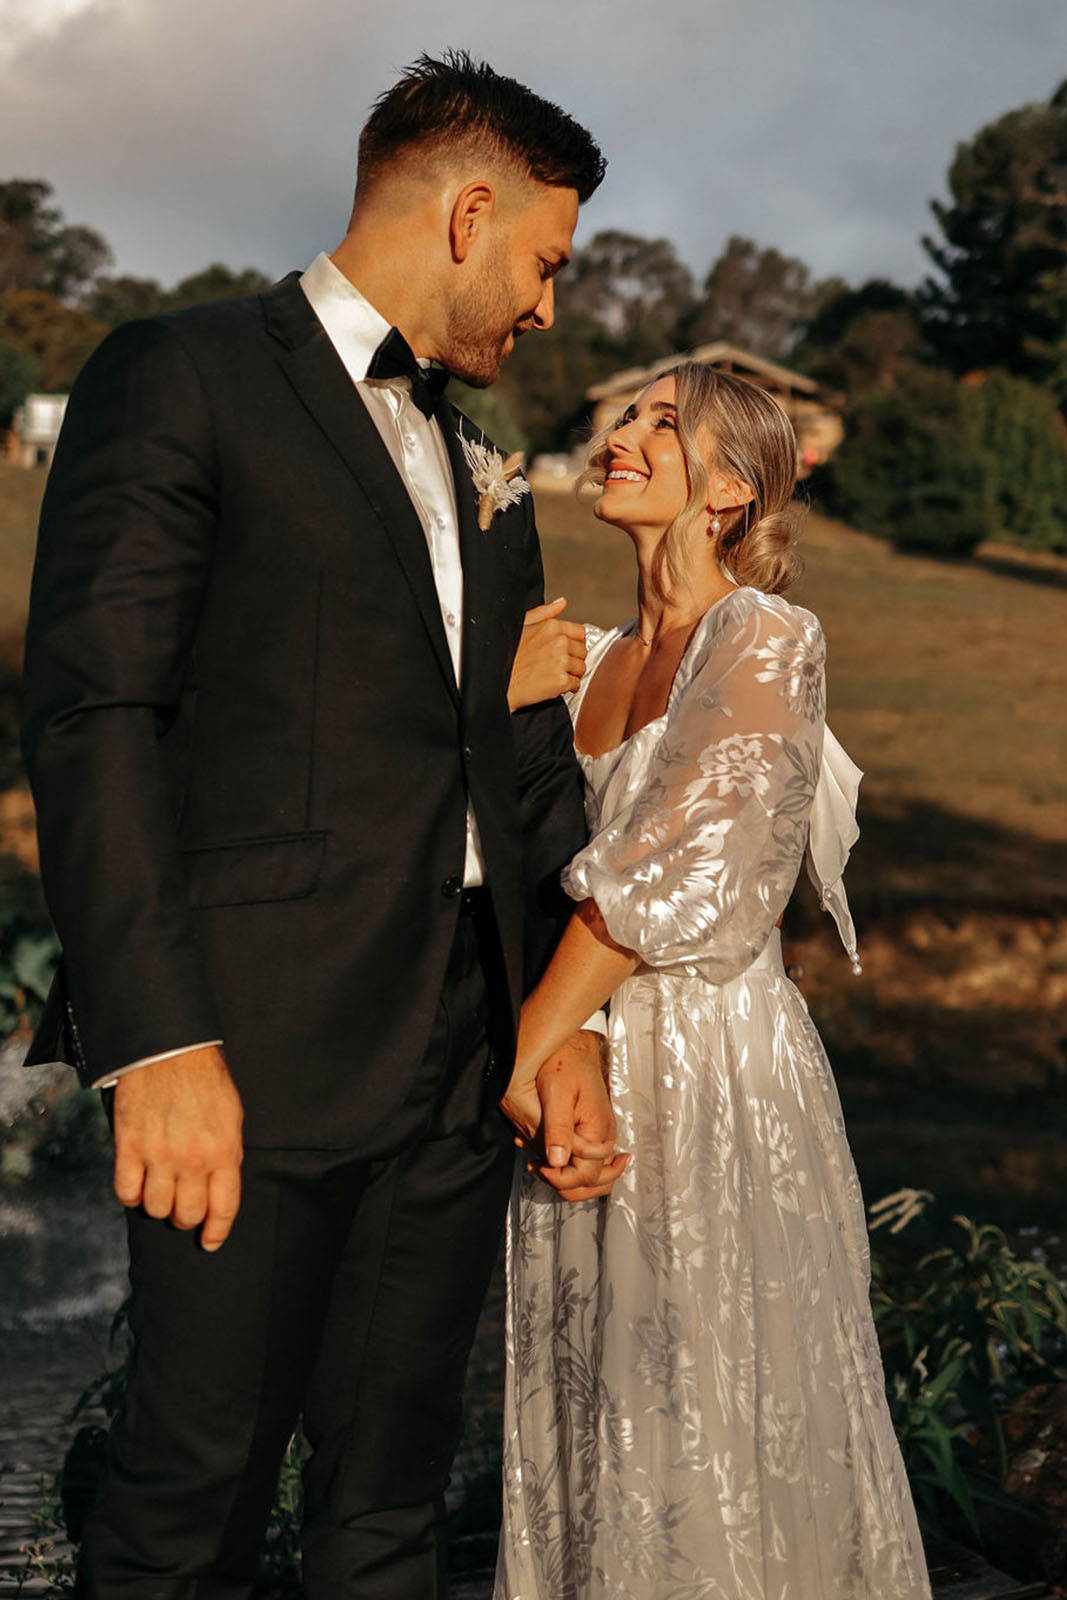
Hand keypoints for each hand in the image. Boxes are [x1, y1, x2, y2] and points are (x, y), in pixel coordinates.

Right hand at [112, 1044, 243, 1251]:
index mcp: (224, 1151)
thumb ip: (227, 1154)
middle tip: (183, 1208)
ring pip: (155, 1208)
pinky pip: (126, 1191)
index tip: (210, 1242)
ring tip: (161, 1192)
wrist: (169, 1050)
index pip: (223, 1208)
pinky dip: (131, 1195)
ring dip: (158, 1206)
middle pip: (186, 1215)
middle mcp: (192, 1159)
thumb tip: (219, 1186)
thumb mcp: (232, 1116)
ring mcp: (158, 1154)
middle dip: (186, 1218)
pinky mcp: (129, 1146)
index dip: (216, 1231)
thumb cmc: (205, 1081)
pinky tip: (138, 1184)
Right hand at [507, 598, 586, 709]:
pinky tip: (554, 685)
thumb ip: (544, 613)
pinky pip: (576, 685)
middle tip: (556, 665)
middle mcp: (559, 642)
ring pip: (581, 669)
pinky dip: (568, 688)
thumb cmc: (505, 656)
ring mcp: (561, 661)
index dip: (573, 643)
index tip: (565, 650)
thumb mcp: (522, 625)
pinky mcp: (560, 681)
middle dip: (573, 659)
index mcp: (551, 626)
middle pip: (582, 651)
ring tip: (553, 675)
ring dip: (571, 674)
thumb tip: (561, 603)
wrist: (497, 684)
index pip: (580, 633)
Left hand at [522, 1030, 628, 1201]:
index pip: (587, 1176)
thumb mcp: (557, 1093)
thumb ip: (558, 1128)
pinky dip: (567, 1163)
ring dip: (567, 1177)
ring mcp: (600, 1135)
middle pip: (596, 1181)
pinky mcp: (592, 1130)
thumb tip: (556, 1161)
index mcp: (598, 1131)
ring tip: (541, 1165)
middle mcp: (604, 1137)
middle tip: (541, 1172)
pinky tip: (544, 1153)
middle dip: (567, 1185)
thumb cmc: (566, 1063)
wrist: (575, 1046)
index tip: (538, 1166)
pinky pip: (586, 1158)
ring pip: (593, 1174)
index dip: (560, 1179)